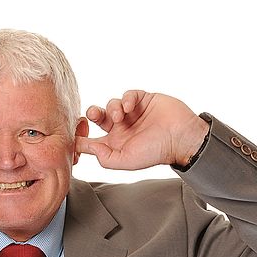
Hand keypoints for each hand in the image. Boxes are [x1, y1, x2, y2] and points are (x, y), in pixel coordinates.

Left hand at [76, 90, 208, 168]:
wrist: (181, 138)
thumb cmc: (155, 152)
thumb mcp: (126, 161)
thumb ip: (104, 157)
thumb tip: (87, 148)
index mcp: (115, 143)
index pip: (93, 138)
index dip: (81, 136)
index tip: (74, 134)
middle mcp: (122, 128)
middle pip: (99, 116)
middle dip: (93, 113)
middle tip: (93, 113)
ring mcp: (132, 113)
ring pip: (112, 104)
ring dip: (112, 107)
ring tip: (121, 115)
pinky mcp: (143, 100)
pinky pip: (128, 95)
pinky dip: (125, 98)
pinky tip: (130, 106)